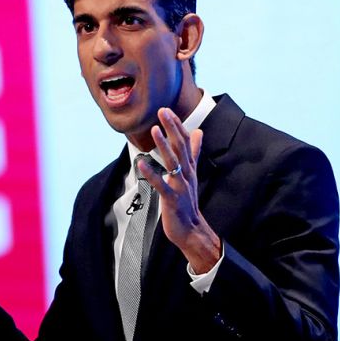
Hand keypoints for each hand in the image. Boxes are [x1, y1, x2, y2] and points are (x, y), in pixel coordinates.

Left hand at [139, 108, 220, 273]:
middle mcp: (187, 174)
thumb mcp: (192, 174)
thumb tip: (198, 132)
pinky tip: (141, 162)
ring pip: (173, 162)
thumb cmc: (188, 201)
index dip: (177, 125)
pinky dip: (152, 173)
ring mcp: (180, 186)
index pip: (185, 141)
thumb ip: (194, 153)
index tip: (167, 110)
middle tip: (162, 110)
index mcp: (190, 167)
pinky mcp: (172, 200)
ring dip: (164, 146)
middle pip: (180, 147)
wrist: (192, 230)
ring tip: (155, 130)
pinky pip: (161, 185)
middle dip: (172, 129)